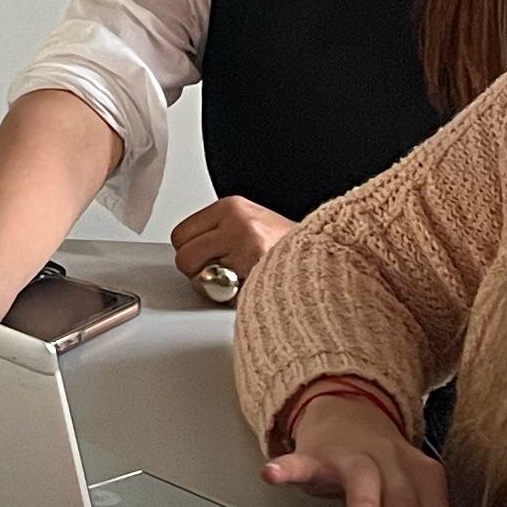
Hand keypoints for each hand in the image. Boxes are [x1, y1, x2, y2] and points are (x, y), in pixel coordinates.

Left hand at [166, 195, 296, 296]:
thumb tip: (187, 253)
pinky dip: (234, 299)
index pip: (181, 234)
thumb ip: (216, 235)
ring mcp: (248, 245)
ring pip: (201, 278)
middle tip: (221, 276)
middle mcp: (238, 221)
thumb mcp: (249, 225)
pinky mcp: (259, 270)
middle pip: (185, 256)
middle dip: (197, 272)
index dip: (190, 253)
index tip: (205, 261)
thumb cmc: (287, 247)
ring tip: (241, 282)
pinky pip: (226, 294)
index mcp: (231, 207)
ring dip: (216, 288)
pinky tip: (252, 288)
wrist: (326, 255)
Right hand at [266, 390, 453, 506]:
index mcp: (424, 477)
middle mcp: (393, 462)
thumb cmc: (384, 470)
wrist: (349, 413)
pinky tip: (271, 475)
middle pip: (402, 504)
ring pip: (363, 479)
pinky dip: (287, 469)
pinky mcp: (315, 455)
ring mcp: (353, 456)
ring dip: (366, 505)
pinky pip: (302, 463)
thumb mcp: (412, 496)